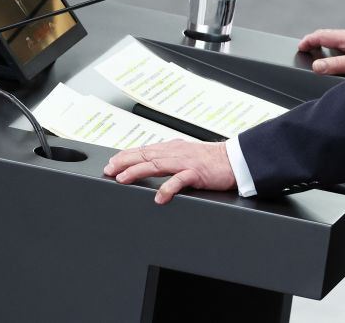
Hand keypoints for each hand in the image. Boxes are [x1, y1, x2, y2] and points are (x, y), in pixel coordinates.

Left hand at [104, 140, 235, 203]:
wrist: (235, 161)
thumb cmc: (212, 161)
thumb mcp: (186, 156)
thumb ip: (169, 159)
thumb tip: (150, 164)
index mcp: (173, 148)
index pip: (144, 150)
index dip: (125, 155)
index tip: (111, 162)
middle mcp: (176, 152)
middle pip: (145, 155)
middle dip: (124, 162)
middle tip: (109, 169)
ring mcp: (186, 162)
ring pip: (156, 164)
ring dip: (138, 171)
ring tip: (123, 178)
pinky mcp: (197, 173)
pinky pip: (179, 180)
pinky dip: (167, 188)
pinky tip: (158, 197)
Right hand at [297, 29, 344, 74]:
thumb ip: (335, 65)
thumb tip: (316, 66)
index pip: (321, 35)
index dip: (308, 41)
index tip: (300, 47)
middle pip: (329, 35)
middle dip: (316, 41)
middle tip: (308, 49)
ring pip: (340, 40)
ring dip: (328, 45)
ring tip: (323, 55)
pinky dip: (340, 49)